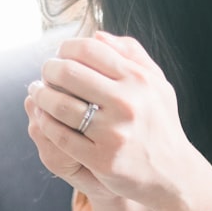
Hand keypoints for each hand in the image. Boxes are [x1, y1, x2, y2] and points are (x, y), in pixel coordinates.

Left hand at [25, 31, 211, 210]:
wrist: (174, 174)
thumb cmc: (161, 124)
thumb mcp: (157, 85)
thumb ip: (132, 54)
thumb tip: (96, 35)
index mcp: (138, 80)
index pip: (89, 49)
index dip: (66, 48)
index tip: (60, 55)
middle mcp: (127, 103)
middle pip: (69, 73)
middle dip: (49, 70)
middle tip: (45, 73)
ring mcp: (113, 133)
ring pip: (59, 105)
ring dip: (41, 96)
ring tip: (38, 92)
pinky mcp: (101, 159)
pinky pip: (60, 135)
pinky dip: (46, 123)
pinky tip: (44, 118)